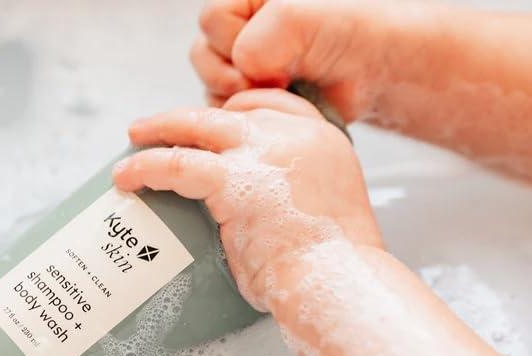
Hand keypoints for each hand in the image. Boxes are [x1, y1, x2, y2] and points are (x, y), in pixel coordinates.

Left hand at [113, 89, 380, 311]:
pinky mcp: (233, 180)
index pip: (273, 107)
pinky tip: (127, 178)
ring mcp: (263, 153)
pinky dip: (146, 168)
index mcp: (322, 143)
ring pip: (198, 126)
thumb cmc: (329, 271)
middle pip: (231, 111)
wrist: (337, 284)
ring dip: (160, 131)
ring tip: (133, 142)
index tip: (210, 126)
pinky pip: (177, 163)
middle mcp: (294, 138)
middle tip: (159, 127)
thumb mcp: (317, 218)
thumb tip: (245, 219)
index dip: (236, 114)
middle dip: (190, 117)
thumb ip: (285, 199)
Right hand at [190, 0, 408, 119]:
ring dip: (241, 96)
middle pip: (202, 54)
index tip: (277, 53)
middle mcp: (241, 27)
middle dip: (235, 74)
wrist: (374, 70)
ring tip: (280, 91)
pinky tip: (276, 106)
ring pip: (210, 86)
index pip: (211, 19)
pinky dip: (247, 114)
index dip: (235, 41)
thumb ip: (258, 40)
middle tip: (277, 79)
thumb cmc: (349, 32)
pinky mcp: (250, 96)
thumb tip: (240, 70)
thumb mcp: (300, 18)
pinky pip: (226, 111)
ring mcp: (243, 64)